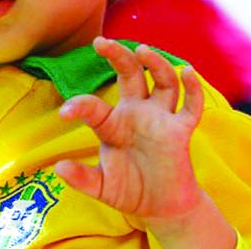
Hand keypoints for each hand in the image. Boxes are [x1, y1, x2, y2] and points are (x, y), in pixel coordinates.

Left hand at [55, 37, 205, 220]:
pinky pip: (190, 107)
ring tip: (143, 50)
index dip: (79, 106)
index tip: (64, 112)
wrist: (161, 207)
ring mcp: (160, 120)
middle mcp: (136, 114)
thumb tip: (58, 168)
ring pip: (162, 82)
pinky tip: (188, 71)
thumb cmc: (129, 190)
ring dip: (155, 64)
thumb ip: (82, 178)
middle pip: (129, 75)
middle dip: (117, 56)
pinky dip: (192, 88)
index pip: (93, 107)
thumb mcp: (101, 187)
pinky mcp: (181, 131)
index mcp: (112, 124)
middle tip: (100, 42)